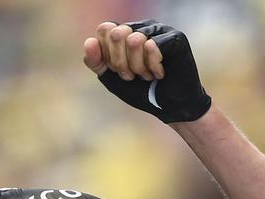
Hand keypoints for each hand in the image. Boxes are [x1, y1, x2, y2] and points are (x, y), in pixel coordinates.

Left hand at [84, 19, 210, 122]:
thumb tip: (89, 42)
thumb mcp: (111, 78)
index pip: (104, 30)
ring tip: (147, 75)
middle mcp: (140, 27)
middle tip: (133, 75)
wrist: (168, 106)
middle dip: (121, 63)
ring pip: (134, 40)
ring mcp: (158, 30)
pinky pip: (152, 46)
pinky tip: (160, 74)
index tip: (120, 71)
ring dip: (138, 67)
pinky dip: (153, 67)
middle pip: (116, 34)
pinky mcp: (175, 38)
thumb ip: (96, 61)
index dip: (108, 55)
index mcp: (123, 32)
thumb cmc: (141, 90)